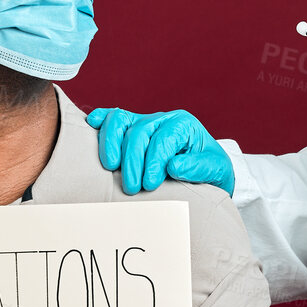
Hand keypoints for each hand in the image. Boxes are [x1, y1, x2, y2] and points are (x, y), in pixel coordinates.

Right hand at [86, 107, 234, 194]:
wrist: (206, 171)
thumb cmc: (210, 170)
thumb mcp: (215, 170)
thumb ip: (198, 167)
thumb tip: (173, 166)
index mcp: (183, 125)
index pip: (163, 138)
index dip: (154, 161)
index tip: (149, 184)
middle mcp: (162, 119)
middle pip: (140, 131)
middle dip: (133, 160)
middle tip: (132, 188)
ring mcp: (144, 122)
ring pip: (121, 121)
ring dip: (111, 143)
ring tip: (110, 167)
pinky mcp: (130, 129)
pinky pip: (112, 118)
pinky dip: (101, 120)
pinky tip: (91, 124)